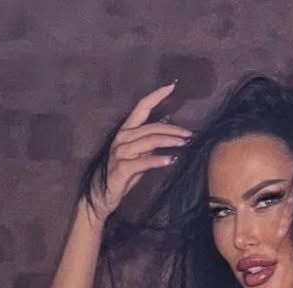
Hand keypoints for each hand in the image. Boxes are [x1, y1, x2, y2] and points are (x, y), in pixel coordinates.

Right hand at [89, 83, 192, 218]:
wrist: (101, 197)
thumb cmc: (121, 176)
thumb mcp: (137, 156)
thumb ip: (148, 142)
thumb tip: (166, 126)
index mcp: (126, 131)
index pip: (141, 107)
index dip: (156, 95)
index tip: (172, 85)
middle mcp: (122, 138)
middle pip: (152, 127)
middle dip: (173, 129)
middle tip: (191, 135)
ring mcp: (120, 152)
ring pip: (149, 141)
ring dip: (170, 141)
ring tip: (186, 144)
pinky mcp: (122, 168)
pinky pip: (143, 162)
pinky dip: (158, 160)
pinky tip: (171, 160)